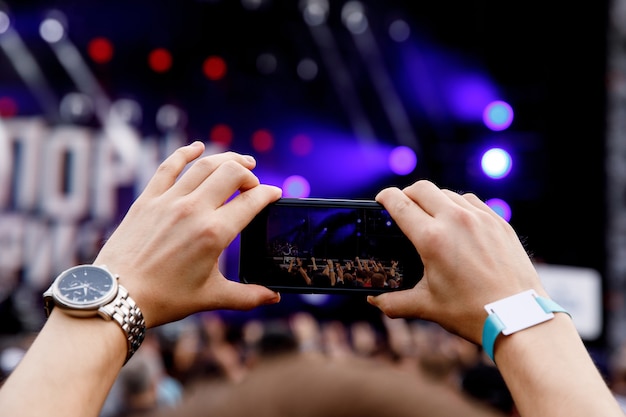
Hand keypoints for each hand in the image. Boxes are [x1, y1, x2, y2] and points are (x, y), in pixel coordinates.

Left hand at [93, 142, 281, 327]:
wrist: (117, 296)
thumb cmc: (165, 299)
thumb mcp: (211, 297)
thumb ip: (247, 296)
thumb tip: (274, 298)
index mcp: (214, 233)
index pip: (252, 201)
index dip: (269, 194)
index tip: (275, 194)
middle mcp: (194, 210)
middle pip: (231, 173)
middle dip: (249, 174)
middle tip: (254, 183)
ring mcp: (169, 201)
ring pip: (205, 165)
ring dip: (227, 159)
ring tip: (240, 162)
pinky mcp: (147, 199)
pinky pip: (168, 166)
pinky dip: (185, 153)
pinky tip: (197, 147)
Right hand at [368, 180, 545, 344]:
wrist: (518, 317)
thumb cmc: (471, 312)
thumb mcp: (427, 306)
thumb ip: (394, 302)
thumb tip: (374, 300)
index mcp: (432, 239)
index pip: (399, 203)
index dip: (384, 198)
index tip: (380, 200)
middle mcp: (455, 220)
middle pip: (422, 188)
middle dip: (407, 194)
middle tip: (402, 207)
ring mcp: (480, 218)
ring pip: (448, 193)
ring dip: (434, 200)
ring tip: (430, 217)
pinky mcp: (499, 223)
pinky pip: (473, 202)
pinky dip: (459, 207)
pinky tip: (458, 222)